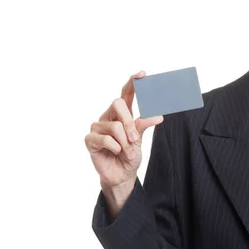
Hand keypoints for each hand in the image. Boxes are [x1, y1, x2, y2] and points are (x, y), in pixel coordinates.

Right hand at [84, 71, 163, 188]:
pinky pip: (104, 139)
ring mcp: (98, 127)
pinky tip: (116, 153)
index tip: (142, 74)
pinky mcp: (90, 140)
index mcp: (121, 114)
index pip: (126, 94)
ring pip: (114, 126)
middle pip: (118, 104)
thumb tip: (157, 116)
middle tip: (135, 139)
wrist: (122, 175)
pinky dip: (116, 148)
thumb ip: (143, 125)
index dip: (132, 83)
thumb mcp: (140, 139)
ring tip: (127, 152)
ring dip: (125, 142)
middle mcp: (108, 117)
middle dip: (129, 121)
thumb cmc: (130, 155)